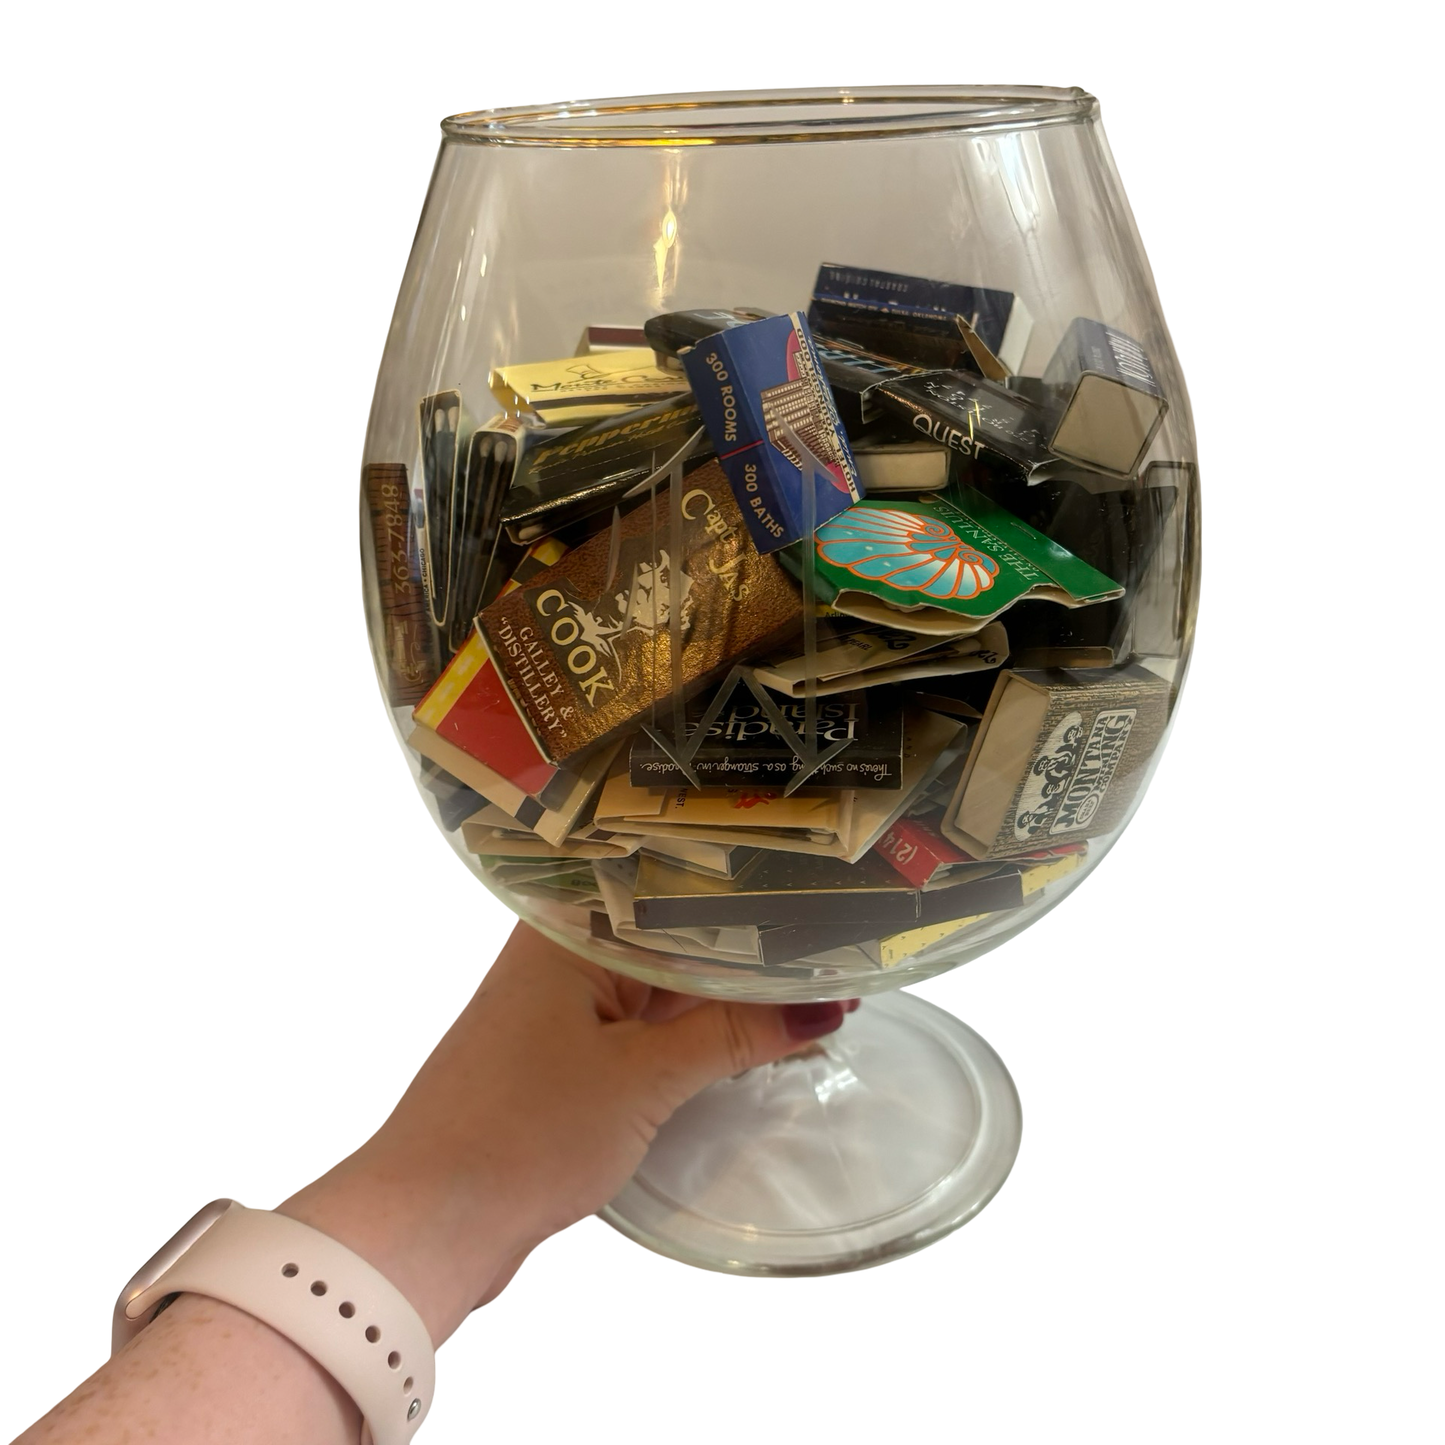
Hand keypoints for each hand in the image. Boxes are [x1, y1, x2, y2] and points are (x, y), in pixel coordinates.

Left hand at [279, 923, 851, 1342]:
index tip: (826, 899)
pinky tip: (747, 1037)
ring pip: (658, 983)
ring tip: (814, 989)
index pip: (674, 886)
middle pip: (670, 932)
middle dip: (747, 948)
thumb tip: (825, 1005)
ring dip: (721, 995)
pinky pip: (640, 1026)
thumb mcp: (646, 1078)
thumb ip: (737, 1033)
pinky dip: (689, 1032)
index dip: (752, 896)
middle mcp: (560, 951)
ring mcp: (558, 1005)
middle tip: (841, 946)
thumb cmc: (523, 1131)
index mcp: (567, 926)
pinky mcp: (560, 1055)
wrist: (427, 1223)